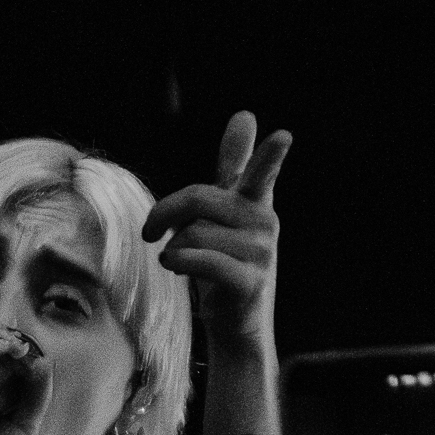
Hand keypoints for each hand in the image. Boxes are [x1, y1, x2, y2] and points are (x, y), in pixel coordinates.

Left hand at [142, 110, 290, 346]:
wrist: (235, 320)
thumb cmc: (225, 257)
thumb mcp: (226, 210)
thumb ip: (234, 165)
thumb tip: (245, 114)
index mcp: (256, 201)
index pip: (262, 173)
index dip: (270, 155)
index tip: (283, 136)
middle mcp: (264, 223)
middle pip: (198, 199)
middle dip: (166, 213)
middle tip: (151, 230)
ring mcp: (260, 254)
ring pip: (192, 234)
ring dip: (173, 249)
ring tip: (181, 261)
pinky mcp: (249, 282)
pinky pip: (199, 260)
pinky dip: (178, 263)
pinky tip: (177, 268)